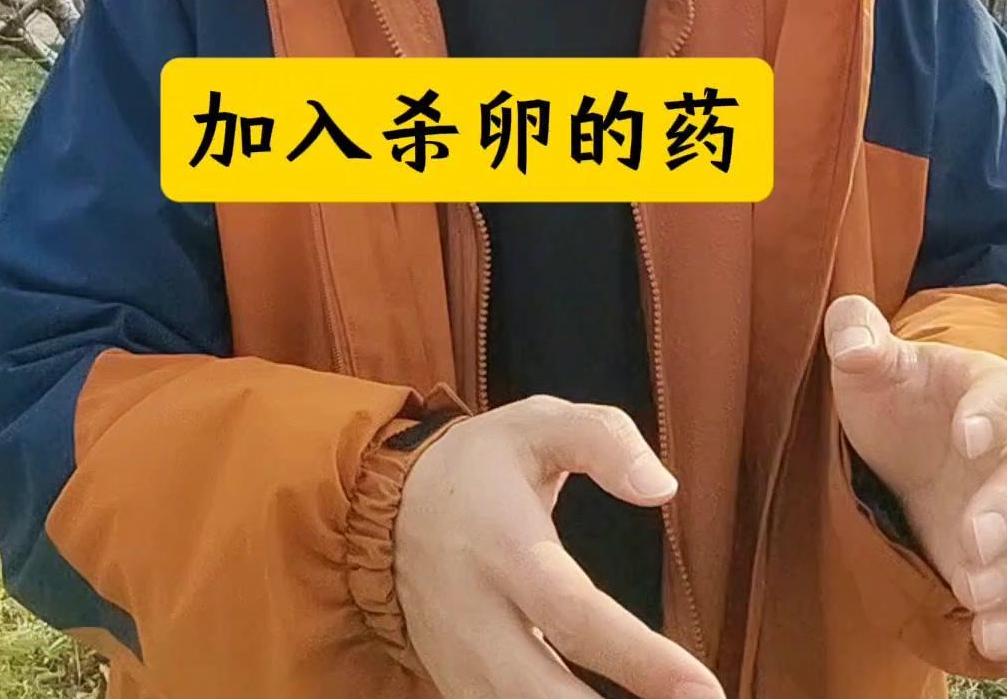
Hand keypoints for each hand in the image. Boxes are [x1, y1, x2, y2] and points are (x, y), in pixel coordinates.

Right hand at [394, 393, 724, 698]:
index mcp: (504, 546)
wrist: (389, 505)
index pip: (574, 614)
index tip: (705, 690)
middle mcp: (477, 615)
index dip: (640, 659)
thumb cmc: (481, 463)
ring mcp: (461, 662)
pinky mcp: (457, 688)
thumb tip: (663, 487)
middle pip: (545, 694)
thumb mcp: (539, 423)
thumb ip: (605, 440)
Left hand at [826, 293, 1006, 663]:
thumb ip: (856, 338)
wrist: (907, 449)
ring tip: (974, 594)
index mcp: (987, 392)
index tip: (967, 437)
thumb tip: (849, 338)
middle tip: (973, 540)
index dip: (993, 417)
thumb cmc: (893, 395)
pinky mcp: (999, 558)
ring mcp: (1005, 507)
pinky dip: (1006, 613)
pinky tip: (987, 636)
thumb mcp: (868, 364)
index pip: (1003, 398)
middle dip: (1004, 511)